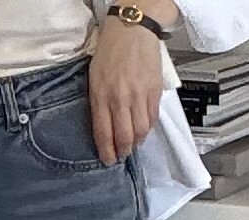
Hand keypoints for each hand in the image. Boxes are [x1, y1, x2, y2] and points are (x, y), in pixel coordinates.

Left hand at [89, 1, 179, 165]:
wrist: (132, 29)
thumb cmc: (111, 51)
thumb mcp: (94, 79)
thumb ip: (98, 104)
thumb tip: (103, 128)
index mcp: (101, 96)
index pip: (104, 134)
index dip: (107, 152)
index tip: (108, 160)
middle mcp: (120, 99)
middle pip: (124, 137)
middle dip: (123, 151)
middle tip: (122, 155)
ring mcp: (139, 96)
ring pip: (141, 131)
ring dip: (137, 142)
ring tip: (134, 143)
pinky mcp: (154, 91)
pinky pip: (153, 118)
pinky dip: (149, 127)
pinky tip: (144, 128)